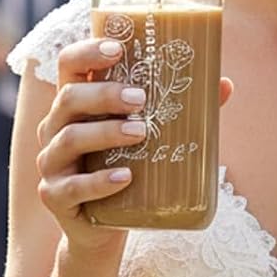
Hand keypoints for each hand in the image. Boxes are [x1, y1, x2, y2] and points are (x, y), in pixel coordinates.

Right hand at [35, 36, 233, 256]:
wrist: (101, 228)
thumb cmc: (125, 169)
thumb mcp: (146, 138)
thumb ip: (178, 110)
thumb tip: (225, 85)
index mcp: (74, 105)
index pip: (69, 65)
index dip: (88, 52)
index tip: (118, 49)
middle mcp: (54, 129)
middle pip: (68, 98)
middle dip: (105, 94)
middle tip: (142, 98)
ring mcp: (51, 164)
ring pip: (69, 139)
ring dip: (106, 133)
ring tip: (141, 133)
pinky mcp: (54, 196)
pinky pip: (73, 187)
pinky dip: (100, 181)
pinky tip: (126, 177)